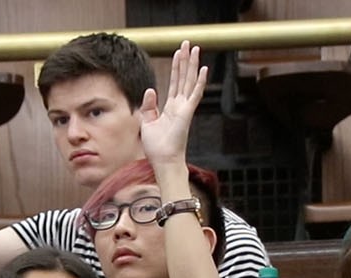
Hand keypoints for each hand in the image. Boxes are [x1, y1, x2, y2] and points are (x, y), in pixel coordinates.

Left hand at [138, 41, 206, 165]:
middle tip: (188, 43)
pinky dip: (200, 82)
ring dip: (192, 65)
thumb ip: (149, 105)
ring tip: (195, 48)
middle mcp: (180, 105)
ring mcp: (185, 108)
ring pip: (190, 81)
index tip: (178, 52)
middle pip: (183, 77)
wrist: (163, 160)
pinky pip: (195, 94)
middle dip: (185, 60)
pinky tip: (203, 69)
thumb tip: (151, 89)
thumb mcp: (147, 122)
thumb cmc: (156, 147)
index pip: (174, 82)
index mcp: (171, 107)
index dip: (176, 67)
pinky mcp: (187, 113)